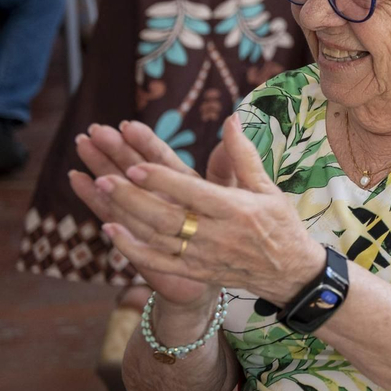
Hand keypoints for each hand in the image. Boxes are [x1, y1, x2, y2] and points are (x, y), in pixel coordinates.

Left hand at [71, 116, 324, 305]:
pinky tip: (110, 229)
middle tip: (105, 176)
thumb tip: (231, 119)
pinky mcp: (195, 272)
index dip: (163, 180)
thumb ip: (243, 155)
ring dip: (126, 215)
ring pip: (156, 236)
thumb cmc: (279, 223)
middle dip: (133, 196)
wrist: (288, 272)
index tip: (136, 164)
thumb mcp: (267, 187)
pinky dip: (131, 248)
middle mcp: (217, 235)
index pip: (192, 192)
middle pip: (167, 215)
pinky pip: (157, 261)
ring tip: (101, 191)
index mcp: (236, 210)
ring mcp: (203, 256)